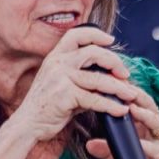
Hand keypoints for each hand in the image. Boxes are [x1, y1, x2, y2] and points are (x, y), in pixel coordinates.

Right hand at [13, 26, 135, 142]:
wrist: (27, 124)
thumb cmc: (45, 105)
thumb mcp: (59, 83)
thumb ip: (80, 77)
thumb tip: (107, 79)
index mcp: (55, 57)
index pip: (76, 35)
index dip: (96, 34)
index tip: (110, 40)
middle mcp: (58, 63)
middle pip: (93, 53)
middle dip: (114, 62)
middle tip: (125, 74)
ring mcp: (61, 78)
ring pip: (99, 79)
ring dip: (119, 88)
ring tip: (131, 94)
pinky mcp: (65, 96)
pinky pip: (95, 99)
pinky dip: (111, 105)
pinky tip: (120, 110)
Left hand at [86, 83, 158, 158]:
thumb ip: (109, 151)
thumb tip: (89, 145)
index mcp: (146, 126)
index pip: (136, 103)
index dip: (125, 93)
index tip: (111, 83)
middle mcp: (157, 129)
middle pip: (147, 105)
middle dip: (135, 95)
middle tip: (121, 87)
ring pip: (155, 121)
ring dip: (143, 114)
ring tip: (131, 108)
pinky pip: (157, 149)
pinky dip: (147, 145)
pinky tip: (139, 143)